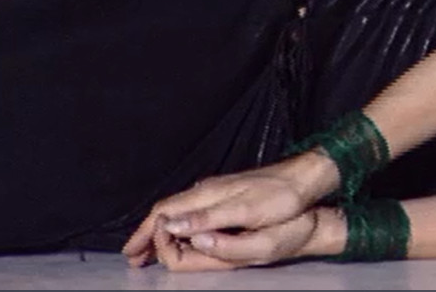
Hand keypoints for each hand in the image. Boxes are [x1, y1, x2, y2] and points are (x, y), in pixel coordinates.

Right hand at [122, 151, 337, 266]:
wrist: (303, 179)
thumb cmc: (279, 196)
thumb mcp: (245, 211)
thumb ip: (209, 219)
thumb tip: (171, 225)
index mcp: (208, 194)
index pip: (166, 211)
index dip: (146, 232)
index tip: (131, 251)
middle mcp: (208, 189)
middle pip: (167, 211)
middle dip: (148, 233)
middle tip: (133, 256)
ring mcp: (217, 191)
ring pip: (178, 211)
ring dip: (161, 230)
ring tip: (149, 250)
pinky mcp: (226, 194)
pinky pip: (191, 210)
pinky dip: (178, 225)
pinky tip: (180, 234)